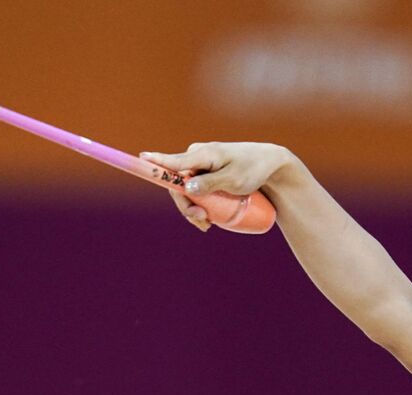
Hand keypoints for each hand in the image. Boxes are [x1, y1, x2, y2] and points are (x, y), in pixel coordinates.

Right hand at [140, 142, 293, 232]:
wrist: (270, 166)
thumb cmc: (254, 169)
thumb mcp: (234, 179)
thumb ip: (210, 183)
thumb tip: (186, 187)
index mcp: (201, 154)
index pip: (173, 161)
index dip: (155, 162)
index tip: (141, 158)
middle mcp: (196, 157)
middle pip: (177, 185)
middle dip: (186, 206)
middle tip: (204, 223)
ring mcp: (200, 165)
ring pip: (186, 191)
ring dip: (193, 210)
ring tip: (209, 225)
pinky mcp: (206, 173)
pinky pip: (194, 191)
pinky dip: (199, 205)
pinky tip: (208, 219)